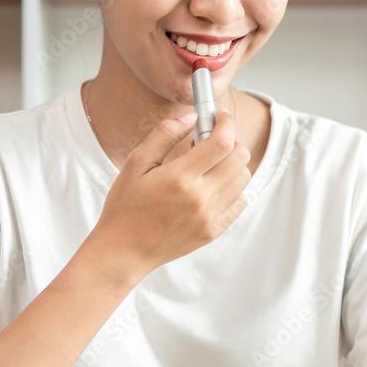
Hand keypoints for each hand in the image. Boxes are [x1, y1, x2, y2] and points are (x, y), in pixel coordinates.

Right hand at [89, 108, 250, 279]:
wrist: (123, 250)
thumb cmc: (125, 206)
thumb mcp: (135, 163)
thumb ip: (164, 135)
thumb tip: (191, 117)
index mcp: (180, 177)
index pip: (222, 142)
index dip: (225, 123)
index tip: (220, 116)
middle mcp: (200, 198)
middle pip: (239, 157)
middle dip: (229, 141)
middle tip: (210, 141)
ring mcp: (210, 217)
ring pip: (243, 178)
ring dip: (232, 164)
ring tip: (209, 165)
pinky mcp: (213, 231)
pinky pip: (240, 203)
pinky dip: (232, 189)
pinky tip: (212, 186)